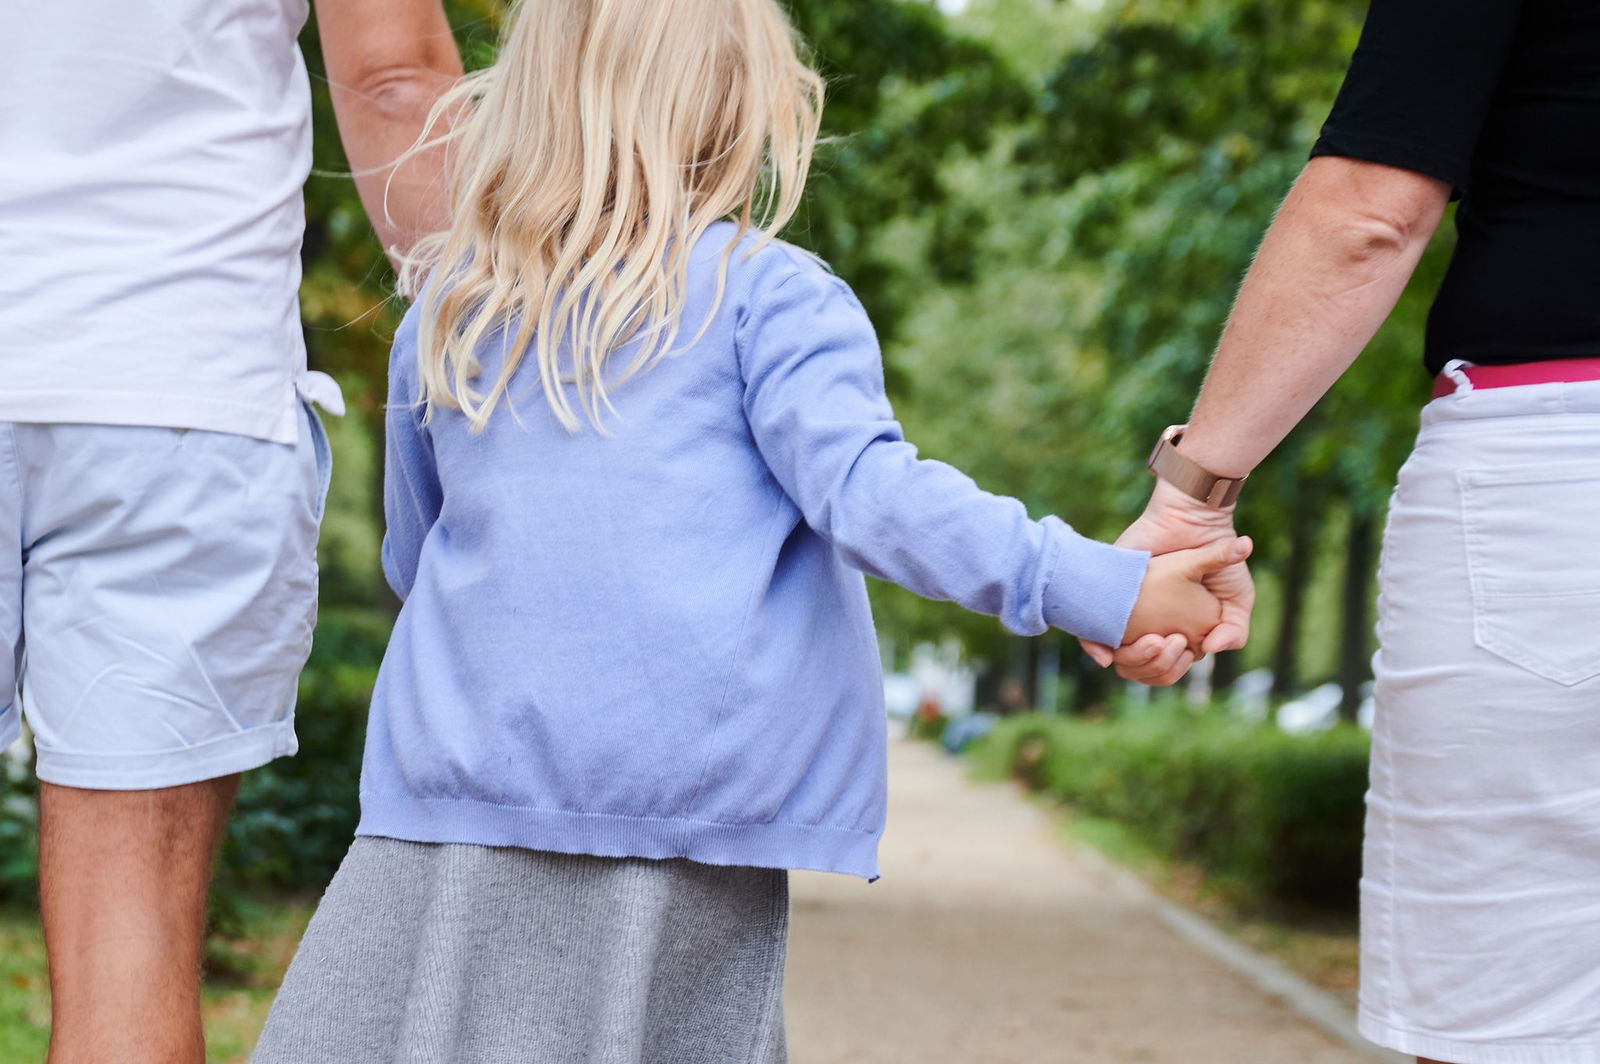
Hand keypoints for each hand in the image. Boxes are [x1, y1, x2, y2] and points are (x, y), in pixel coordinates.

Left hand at [1083, 479, 1256, 685]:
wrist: (1191, 521)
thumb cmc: (1218, 559)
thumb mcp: (1238, 597)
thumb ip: (1235, 628)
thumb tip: (1213, 649)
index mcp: (1178, 632)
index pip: (1167, 668)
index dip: (1172, 668)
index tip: (1182, 651)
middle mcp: (1151, 628)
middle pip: (1142, 669)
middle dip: (1153, 666)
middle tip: (1165, 641)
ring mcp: (1126, 615)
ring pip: (1120, 659)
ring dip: (1133, 660)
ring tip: (1152, 640)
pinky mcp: (1105, 599)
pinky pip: (1090, 635)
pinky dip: (1095, 649)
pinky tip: (1106, 654)